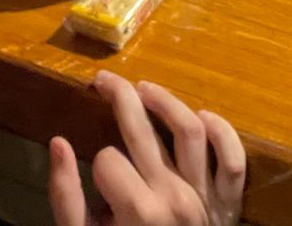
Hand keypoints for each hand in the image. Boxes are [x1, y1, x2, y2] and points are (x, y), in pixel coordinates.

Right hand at [49, 73, 245, 225]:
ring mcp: (206, 198)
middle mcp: (174, 196)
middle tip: (102, 81)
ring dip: (165, 100)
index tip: (98, 179)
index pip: (107, 158)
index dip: (95, 162)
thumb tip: (58, 143)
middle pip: (143, 128)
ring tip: (143, 89)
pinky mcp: (230, 204)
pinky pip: (233, 160)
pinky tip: (200, 116)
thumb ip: (66, 199)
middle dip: (117, 95)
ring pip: (190, 129)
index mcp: (138, 211)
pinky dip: (222, 131)